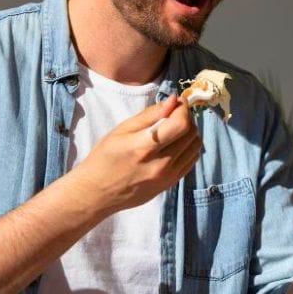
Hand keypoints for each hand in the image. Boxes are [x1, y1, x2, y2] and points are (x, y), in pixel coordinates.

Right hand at [67, 95, 200, 213]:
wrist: (97, 193)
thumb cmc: (104, 158)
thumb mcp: (121, 130)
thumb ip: (149, 114)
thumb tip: (173, 100)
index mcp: (145, 146)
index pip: (181, 123)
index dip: (183, 108)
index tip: (177, 102)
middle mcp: (161, 163)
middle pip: (191, 133)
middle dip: (187, 117)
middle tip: (174, 113)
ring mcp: (168, 176)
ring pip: (195, 147)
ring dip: (190, 132)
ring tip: (175, 128)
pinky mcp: (170, 184)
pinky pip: (191, 161)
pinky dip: (189, 148)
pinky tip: (176, 143)